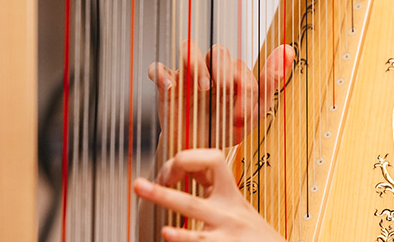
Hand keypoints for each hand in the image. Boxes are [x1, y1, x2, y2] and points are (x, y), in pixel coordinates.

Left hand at [134, 148, 285, 241]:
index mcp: (230, 194)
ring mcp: (225, 234)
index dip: (187, 160)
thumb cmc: (255, 232)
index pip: (211, 161)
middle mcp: (227, 212)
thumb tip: (184, 170)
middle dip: (163, 191)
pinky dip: (184, 240)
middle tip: (138, 186)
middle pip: (191, 199)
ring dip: (172, 216)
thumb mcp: (238, 206)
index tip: (169, 172)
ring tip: (154, 217)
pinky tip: (168, 236)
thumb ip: (215, 191)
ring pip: (195, 223)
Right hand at [148, 42, 294, 147]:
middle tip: (225, 96)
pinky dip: (162, 74)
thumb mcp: (253, 112)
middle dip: (224, 72)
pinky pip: (158, 69)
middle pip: (218, 51)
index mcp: (231, 73)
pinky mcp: (165, 85)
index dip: (243, 87)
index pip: (239, 65)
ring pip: (189, 47)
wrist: (197, 154)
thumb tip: (289, 48)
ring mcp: (187, 75)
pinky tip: (171, 88)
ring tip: (202, 88)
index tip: (242, 113)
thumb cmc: (226, 129)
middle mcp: (210, 69)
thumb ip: (270, 82)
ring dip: (196, 64)